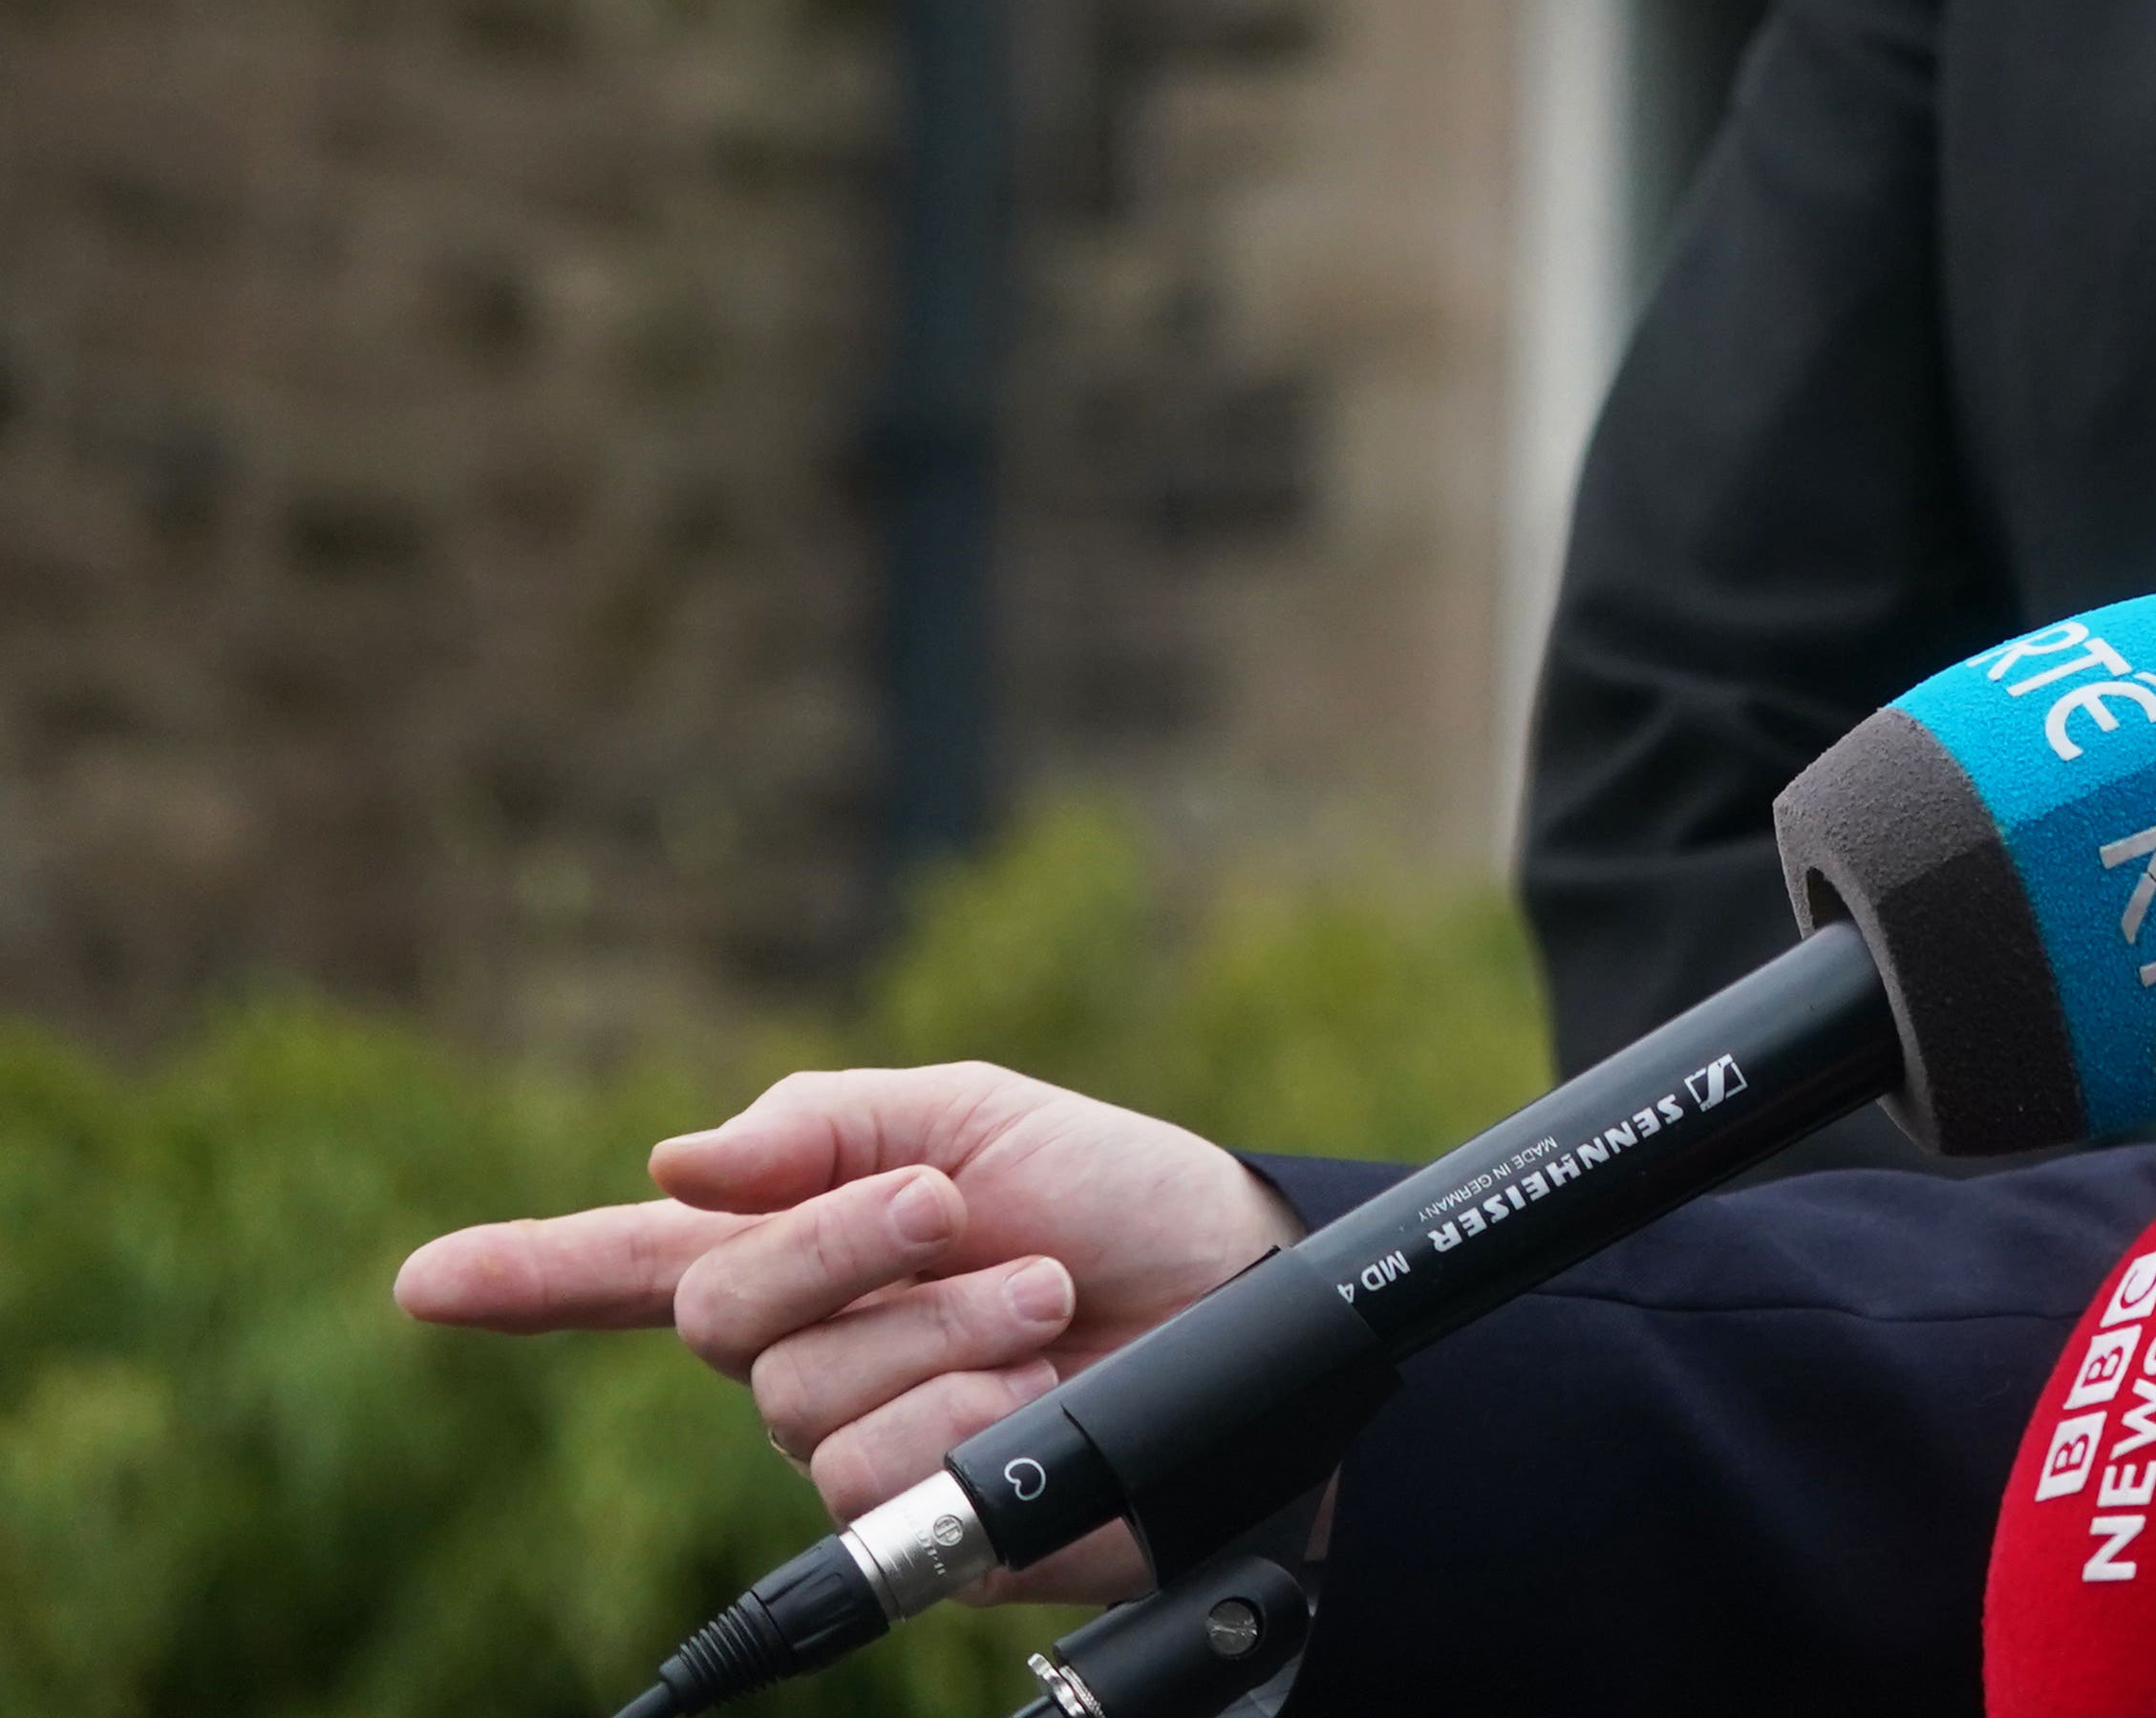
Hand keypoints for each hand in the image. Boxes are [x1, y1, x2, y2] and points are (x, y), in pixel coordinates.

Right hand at [393, 1062, 1300, 1605]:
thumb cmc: (1127, 1203)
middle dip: (844, 1245)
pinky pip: (876, 1474)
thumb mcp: (986, 1119)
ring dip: (939, 1328)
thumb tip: (677, 1160)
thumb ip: (828, 1125)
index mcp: (808, 1244)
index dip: (523, 1275)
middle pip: (717, 1314)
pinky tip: (1032, 1388)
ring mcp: (853, 1443)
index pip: (631, 1265)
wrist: (1243, 1297)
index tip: (423, 1281)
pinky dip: (965, 1412)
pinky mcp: (914, 1523)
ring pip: (803, 1398)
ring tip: (1040, 1301)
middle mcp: (808, 1353)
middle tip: (959, 1213)